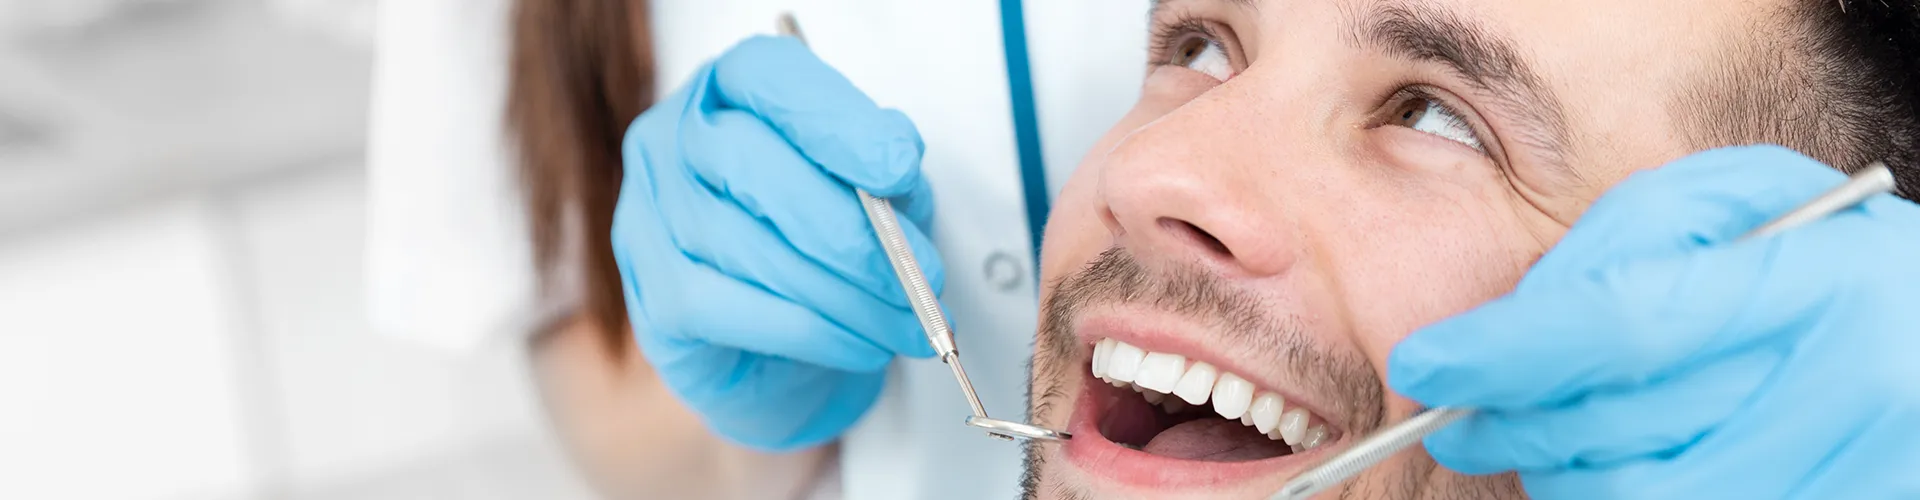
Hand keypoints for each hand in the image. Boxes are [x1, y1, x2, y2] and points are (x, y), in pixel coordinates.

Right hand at [612, 36, 942, 450]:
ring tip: (905, 320)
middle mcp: (672, 141)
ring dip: (842, 293)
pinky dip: (809, 331)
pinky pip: (724, 308)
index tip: (897, 168)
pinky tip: (860, 344)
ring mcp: (649, 216)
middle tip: (916, 272)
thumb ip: (882, 174)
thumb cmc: (826, 250)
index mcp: (728, 91)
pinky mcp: (651, 295)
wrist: (786, 352)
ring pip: (741, 244)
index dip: (834, 119)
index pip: (766, 75)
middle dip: (845, 225)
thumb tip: (894, 172)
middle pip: (746, 160)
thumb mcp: (875, 196)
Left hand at [1389, 145, 1919, 497]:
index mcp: (1825, 285)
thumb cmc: (1825, 254)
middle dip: (1511, 423)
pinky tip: (1601, 466)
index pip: (1626, 323)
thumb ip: (1629, 239)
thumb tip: (1515, 320)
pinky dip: (1609, 497)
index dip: (1506, 351)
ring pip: (1634, 496)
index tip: (1425, 364)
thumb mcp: (1741, 204)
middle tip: (1455, 418)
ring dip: (1555, 472)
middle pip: (1618, 426)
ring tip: (1534, 437)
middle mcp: (1847, 391)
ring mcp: (1843, 473)